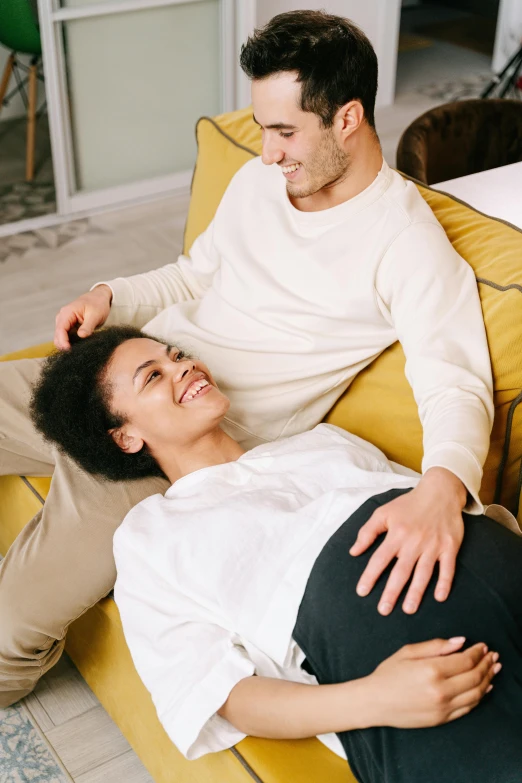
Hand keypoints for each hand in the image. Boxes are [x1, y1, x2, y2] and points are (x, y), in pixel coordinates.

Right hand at [54, 285, 112, 349]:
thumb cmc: (97, 304)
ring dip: (67, 346)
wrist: (100, 298)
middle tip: (75, 355)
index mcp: (67, 313)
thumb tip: (81, 336)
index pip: (60, 330)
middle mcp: (63, 318)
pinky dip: (71, 343)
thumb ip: (88, 326)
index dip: (63, 342)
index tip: (69, 351)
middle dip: (64, 346)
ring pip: (61, 338)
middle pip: (58, 336)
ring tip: (77, 353)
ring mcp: (65, 322)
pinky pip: (67, 337)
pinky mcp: (70, 327)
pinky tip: (78, 349)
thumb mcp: (95, 315)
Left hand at [350, 469, 465, 614]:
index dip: (370, 576)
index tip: (362, 592)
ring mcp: (433, 545)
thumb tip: (353, 552)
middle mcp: (414, 542)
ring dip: (416, 592)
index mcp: (396, 534)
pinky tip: (440, 597)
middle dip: (391, 592)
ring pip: (423, 573)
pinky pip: (448, 568)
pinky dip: (444, 583)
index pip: (380, 559)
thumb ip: (367, 532)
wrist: (440, 492)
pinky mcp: (449, 547)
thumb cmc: (409, 504)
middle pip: (401, 571)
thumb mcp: (384, 512)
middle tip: (384, 610)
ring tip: (408, 609)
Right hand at [366, 637, 499, 728]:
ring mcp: (443, 708)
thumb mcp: (408, 652)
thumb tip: (460, 641)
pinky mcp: (442, 719)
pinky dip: (480, 696)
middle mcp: (441, 691)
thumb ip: (436, 645)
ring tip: (493, 669)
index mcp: (432, 670)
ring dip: (488, 680)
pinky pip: (468, 707)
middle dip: (486, 664)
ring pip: (476, 694)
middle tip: (492, 656)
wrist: (375, 702)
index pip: (466, 660)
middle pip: (475, 676)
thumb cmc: (388, 674)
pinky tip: (484, 687)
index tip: (482, 645)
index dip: (478, 652)